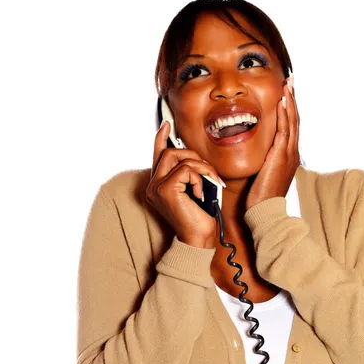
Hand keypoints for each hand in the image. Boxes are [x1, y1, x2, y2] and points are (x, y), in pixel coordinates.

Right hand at [146, 120, 222, 248]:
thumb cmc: (200, 217)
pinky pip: (186, 170)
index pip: (157, 155)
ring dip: (201, 167)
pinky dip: (199, 178)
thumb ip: (189, 174)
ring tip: (210, 182)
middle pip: (170, 152)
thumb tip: (193, 157)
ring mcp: (157, 187)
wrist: (199, 238)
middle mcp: (153, 185)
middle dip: (193, 156)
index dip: (161, 138)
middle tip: (208, 170)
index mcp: (158, 185)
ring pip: (180, 158)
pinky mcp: (165, 189)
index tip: (167, 125)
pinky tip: (200, 193)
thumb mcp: (195, 189)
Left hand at [246, 76, 299, 210]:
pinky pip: (284, 130)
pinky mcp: (281, 156)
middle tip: (290, 82)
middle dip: (292, 100)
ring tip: (287, 85)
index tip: (287, 94)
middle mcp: (292, 152)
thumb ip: (265, 161)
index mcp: (289, 156)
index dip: (290, 109)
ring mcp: (289, 154)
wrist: (265, 211)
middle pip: (295, 120)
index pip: (291, 127)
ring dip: (289, 102)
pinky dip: (284, 115)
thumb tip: (258, 155)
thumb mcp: (265, 174)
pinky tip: (281, 102)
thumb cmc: (261, 197)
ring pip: (292, 122)